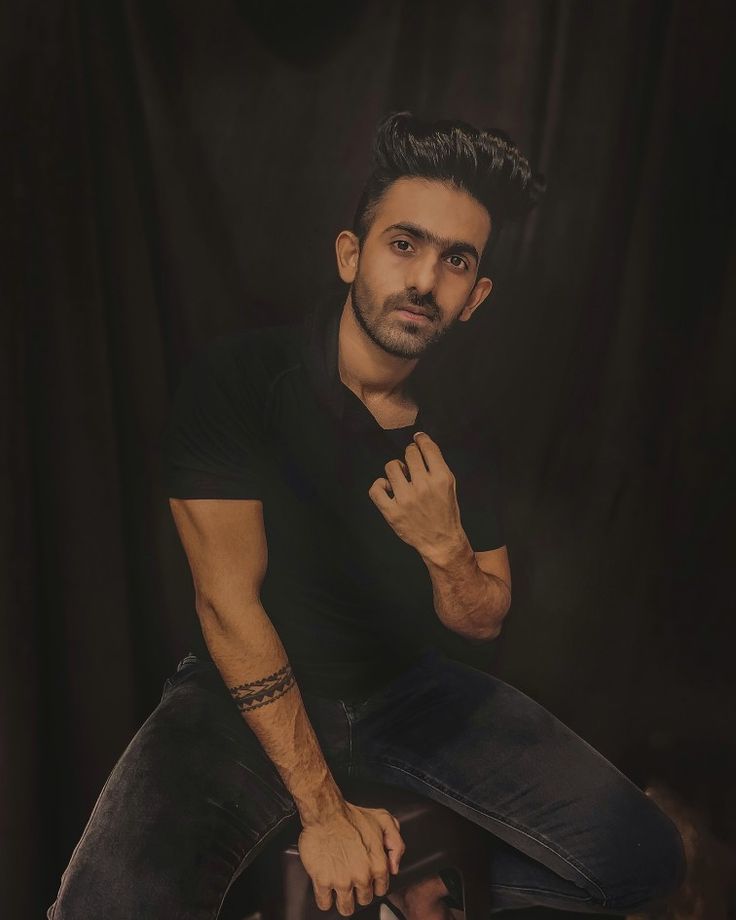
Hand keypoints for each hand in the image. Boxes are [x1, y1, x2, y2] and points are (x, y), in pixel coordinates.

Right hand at [298, 800, 404, 915]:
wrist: (326, 812)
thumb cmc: (352, 816)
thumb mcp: (383, 821)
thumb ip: (396, 843)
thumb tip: (395, 867)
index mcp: (378, 865)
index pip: (381, 890)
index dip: (373, 884)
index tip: (367, 879)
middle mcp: (362, 876)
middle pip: (363, 900)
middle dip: (358, 892)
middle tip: (351, 879)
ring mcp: (342, 881)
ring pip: (346, 908)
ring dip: (343, 901)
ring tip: (339, 888)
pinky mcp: (323, 881)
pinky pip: (324, 904)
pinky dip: (324, 900)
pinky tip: (325, 889)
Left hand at [368, 431, 463, 558]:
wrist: (440, 540)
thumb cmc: (445, 511)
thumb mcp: (449, 485)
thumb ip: (436, 465)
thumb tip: (420, 442)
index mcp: (441, 478)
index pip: (427, 448)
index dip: (420, 440)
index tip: (417, 439)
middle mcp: (423, 486)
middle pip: (409, 453)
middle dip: (410, 455)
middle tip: (411, 465)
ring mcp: (406, 499)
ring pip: (391, 467)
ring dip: (396, 470)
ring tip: (401, 480)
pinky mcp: (392, 512)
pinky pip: (376, 488)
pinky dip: (380, 486)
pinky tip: (388, 490)